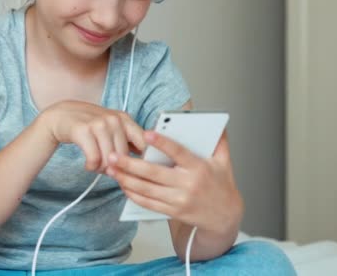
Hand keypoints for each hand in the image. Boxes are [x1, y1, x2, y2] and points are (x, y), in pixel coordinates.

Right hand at [41, 101, 145, 172]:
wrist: (61, 115)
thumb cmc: (89, 124)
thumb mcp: (112, 126)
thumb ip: (128, 139)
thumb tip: (147, 159)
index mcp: (124, 119)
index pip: (143, 143)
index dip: (142, 161)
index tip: (136, 171)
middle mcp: (113, 119)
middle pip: (124, 156)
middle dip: (116, 168)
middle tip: (107, 169)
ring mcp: (98, 124)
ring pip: (109, 160)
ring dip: (102, 169)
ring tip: (96, 166)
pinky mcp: (84, 131)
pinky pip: (94, 159)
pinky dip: (91, 167)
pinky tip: (88, 165)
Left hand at [107, 130, 242, 234]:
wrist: (224, 216)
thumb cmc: (221, 185)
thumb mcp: (224, 161)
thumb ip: (218, 140)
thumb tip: (215, 121)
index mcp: (199, 168)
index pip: (178, 153)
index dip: (162, 143)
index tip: (147, 134)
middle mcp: (187, 185)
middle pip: (154, 174)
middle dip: (130, 164)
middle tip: (113, 155)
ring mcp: (178, 200)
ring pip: (146, 189)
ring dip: (126, 179)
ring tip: (111, 169)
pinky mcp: (172, 211)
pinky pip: (148, 203)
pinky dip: (133, 194)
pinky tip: (123, 184)